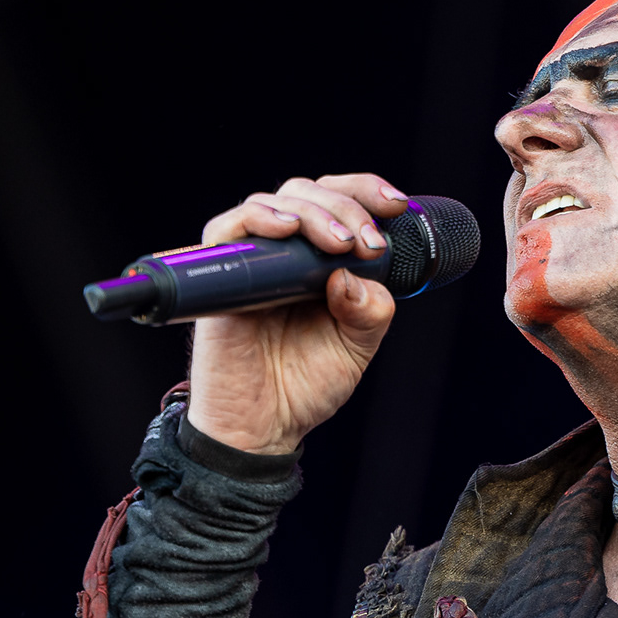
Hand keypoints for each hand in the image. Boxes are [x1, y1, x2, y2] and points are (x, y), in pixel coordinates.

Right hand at [185, 175, 408, 454]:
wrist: (264, 426)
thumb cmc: (304, 384)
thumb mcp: (358, 345)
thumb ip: (370, 310)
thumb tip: (351, 274)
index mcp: (321, 261)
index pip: (338, 203)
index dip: (365, 192)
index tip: (397, 205)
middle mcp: (285, 254)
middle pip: (309, 192)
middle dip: (347, 205)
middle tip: (367, 243)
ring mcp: (252, 262)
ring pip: (275, 202)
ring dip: (314, 212)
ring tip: (341, 242)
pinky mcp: (221, 277)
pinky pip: (227, 228)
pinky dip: (258, 218)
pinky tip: (286, 229)